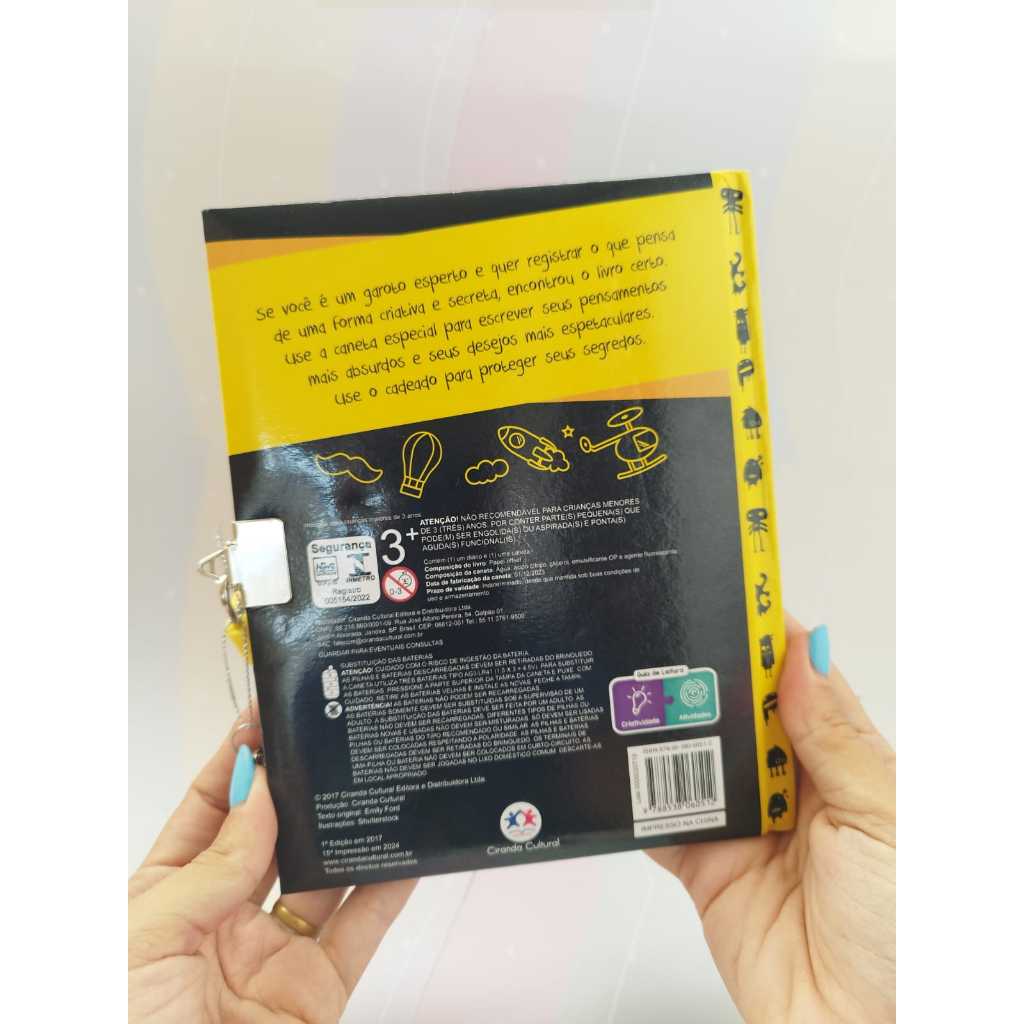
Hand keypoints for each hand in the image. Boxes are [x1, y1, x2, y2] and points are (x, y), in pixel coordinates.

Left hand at [128, 724, 414, 1022]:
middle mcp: (224, 919)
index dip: (239, 761)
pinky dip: (392, 887)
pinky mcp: (319, 991)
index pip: (209, 810)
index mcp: (167, 898)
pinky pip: (363, 929)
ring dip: (351, 828)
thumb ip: (212, 867)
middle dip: (301, 787)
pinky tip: (410, 847)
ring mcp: (275, 953)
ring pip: (326, 874)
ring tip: (376, 777)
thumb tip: (262, 798)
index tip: (267, 716)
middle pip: (274, 834)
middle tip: (333, 739)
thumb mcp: (146, 936)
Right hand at [648, 617, 895, 1022]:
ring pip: (691, 756)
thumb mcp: (883, 819)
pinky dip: (632, 796)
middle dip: (703, 677)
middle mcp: (791, 787)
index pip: (794, 682)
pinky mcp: (704, 867)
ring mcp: (744, 826)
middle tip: (663, 637)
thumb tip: (800, 652)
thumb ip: (833, 736)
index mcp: (843, 763)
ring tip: (633, 688)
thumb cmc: (908, 934)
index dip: (764, 639)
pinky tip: (612, 762)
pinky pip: (657, 819)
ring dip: (665, 729)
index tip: (729, 593)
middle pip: (734, 712)